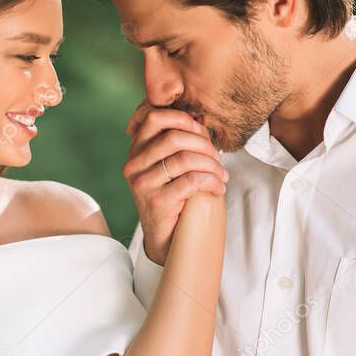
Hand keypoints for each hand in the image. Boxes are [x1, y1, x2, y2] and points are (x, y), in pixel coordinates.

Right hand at [123, 99, 227, 264]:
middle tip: (217, 158)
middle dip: (204, 144)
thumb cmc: (174, 197)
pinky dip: (212, 181)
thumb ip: (180, 141)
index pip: (153, 117)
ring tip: (221, 175)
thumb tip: (201, 118)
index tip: (200, 130)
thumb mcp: (171, 166)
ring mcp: (143, 183)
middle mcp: (134, 165)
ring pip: (184, 158)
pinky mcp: (157, 201)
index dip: (182, 118)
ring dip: (212, 165)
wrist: (167, 238)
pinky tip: (219, 187)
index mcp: (136, 151)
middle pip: (173, 137)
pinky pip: (192, 180)